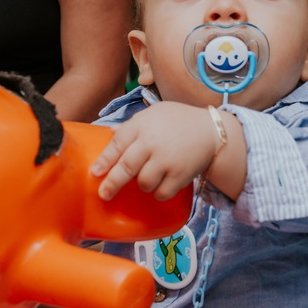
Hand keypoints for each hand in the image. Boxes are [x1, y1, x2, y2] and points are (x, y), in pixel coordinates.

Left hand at [91, 102, 218, 200]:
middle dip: (112, 184)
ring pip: (144, 183)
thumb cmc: (180, 120)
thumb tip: (110, 132)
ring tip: (149, 176)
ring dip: (143, 184)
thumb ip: (132, 125)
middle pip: (126, 168)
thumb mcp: (154, 114)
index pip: (117, 144)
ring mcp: (167, 160)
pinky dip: (159, 192)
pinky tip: (163, 183)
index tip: (95, 173)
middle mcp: (152, 143)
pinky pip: (161, 193)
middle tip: (104, 194)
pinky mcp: (180, 175)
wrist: (212, 131)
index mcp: (142, 125)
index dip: (104, 161)